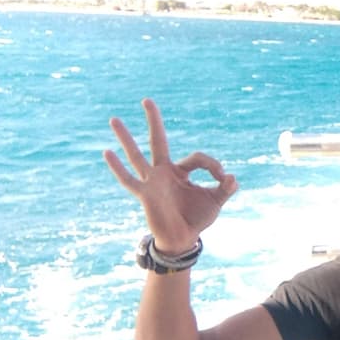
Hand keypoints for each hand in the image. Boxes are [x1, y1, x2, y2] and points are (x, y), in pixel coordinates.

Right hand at [104, 98, 237, 252]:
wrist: (182, 239)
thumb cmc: (196, 219)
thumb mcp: (215, 201)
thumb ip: (226, 189)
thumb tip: (233, 177)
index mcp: (181, 172)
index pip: (198, 158)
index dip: (214, 165)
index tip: (224, 178)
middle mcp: (164, 172)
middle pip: (158, 140)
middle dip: (154, 121)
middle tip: (147, 99)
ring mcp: (152, 181)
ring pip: (137, 155)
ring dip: (126, 138)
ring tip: (114, 119)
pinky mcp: (144, 194)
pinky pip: (128, 179)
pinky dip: (117, 167)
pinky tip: (106, 153)